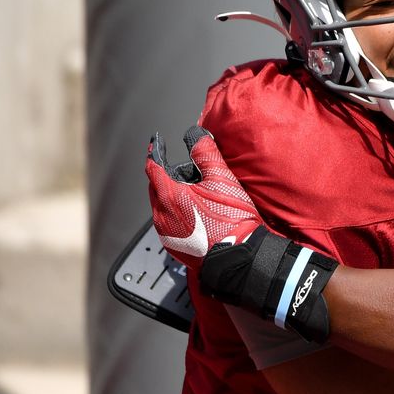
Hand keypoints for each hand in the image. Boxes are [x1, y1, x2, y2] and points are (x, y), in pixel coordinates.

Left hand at [145, 125, 261, 259]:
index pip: (153, 166)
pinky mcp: (174, 246)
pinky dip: (178, 213)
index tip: (158, 144)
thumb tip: (195, 135)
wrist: (239, 258)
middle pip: (157, 186)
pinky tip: (198, 214)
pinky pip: (169, 222)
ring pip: (162, 205)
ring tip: (198, 195)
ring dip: (174, 196)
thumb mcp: (222, 179)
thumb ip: (206, 152)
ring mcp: (166, 233)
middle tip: (191, 173)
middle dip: (169, 176)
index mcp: (169, 195)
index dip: (156, 152)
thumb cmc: (232, 220)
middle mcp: (161, 215)